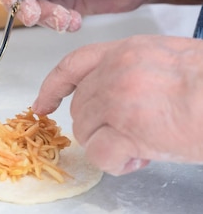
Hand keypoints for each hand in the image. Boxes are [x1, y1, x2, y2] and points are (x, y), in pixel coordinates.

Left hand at [32, 35, 202, 174]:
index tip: (43, 104)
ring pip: (86, 132)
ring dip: (108, 145)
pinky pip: (100, 154)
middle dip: (99, 126)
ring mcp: (117, 99)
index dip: (54, 87)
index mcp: (127, 50)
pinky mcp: (126, 129)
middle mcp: (115, 71)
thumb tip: (117, 102)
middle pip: (81, 107)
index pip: (74, 64)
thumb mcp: (169, 61)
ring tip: (143, 147)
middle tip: (132, 135)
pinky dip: (115, 163)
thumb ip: (134, 73)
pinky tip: (140, 159)